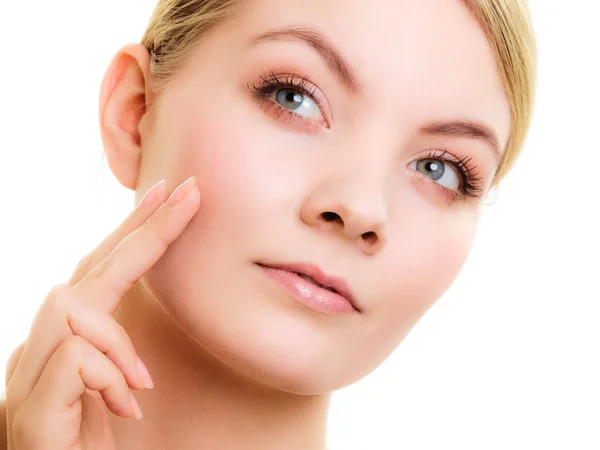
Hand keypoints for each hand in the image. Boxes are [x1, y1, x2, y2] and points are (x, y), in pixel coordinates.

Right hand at [3, 176, 199, 449]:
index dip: (132, 230)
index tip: (166, 194)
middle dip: (143, 229)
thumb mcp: (113, 388)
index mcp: (64, 341)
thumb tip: (136, 324)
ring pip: (70, 305)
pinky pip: (75, 356)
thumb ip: (115, 351)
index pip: (97, 270)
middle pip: (87, 271)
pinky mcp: (31, 410)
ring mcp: (27, 377)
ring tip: (139, 384)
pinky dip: (109, 373)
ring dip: (116, 339)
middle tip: (187, 192)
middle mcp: (38, 349)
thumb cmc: (89, 445)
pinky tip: (126, 405)